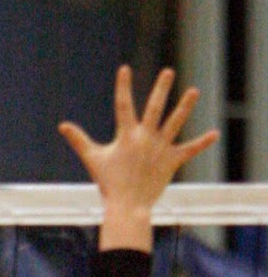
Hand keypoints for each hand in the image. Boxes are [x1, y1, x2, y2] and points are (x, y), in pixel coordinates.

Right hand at [58, 66, 217, 239]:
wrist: (128, 207)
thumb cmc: (109, 183)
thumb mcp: (93, 159)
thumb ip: (79, 140)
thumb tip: (62, 126)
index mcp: (126, 136)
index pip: (123, 106)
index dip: (123, 87)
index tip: (125, 69)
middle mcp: (145, 138)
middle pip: (154, 108)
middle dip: (161, 88)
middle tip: (168, 72)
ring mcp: (160, 148)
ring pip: (174, 123)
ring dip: (185, 106)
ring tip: (194, 90)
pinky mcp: (172, 161)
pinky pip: (189, 150)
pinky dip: (202, 143)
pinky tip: (214, 134)